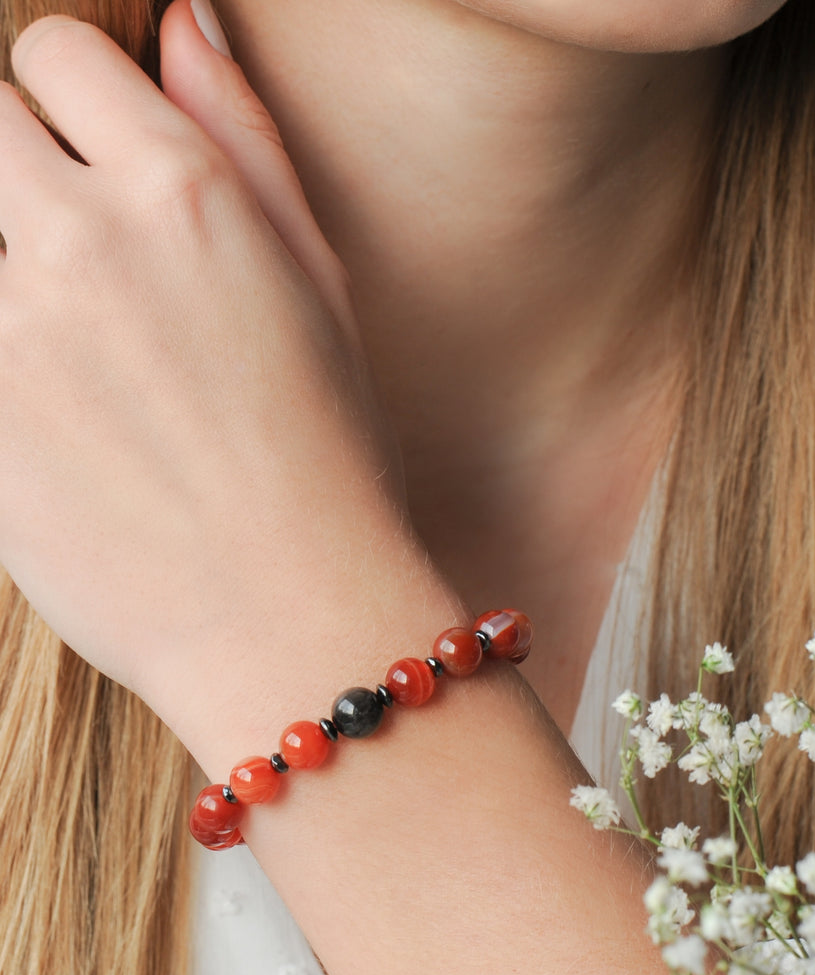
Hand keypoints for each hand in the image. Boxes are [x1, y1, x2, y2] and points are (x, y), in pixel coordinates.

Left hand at [0, 4, 409, 750]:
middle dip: (8, 164)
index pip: (58, 52)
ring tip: (56, 336)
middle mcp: (85, 244)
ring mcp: (12, 338)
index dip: (68, 102)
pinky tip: (47, 402)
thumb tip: (186, 21)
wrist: (291, 621)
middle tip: (55, 249)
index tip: (87, 162)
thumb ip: (247, 140)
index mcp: (186, 195)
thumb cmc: (328, 461)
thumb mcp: (320, 288)